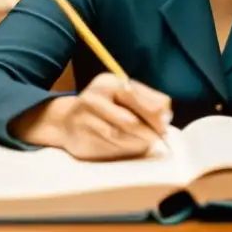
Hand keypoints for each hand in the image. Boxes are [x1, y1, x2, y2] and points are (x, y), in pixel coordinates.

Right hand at [12, 73, 171, 160]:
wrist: (66, 121)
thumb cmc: (105, 108)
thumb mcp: (122, 96)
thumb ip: (146, 101)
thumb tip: (166, 116)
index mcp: (108, 82)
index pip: (135, 95)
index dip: (153, 112)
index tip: (166, 123)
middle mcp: (93, 98)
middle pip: (128, 119)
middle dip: (148, 130)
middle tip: (160, 137)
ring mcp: (84, 120)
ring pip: (118, 136)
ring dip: (137, 142)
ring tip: (147, 142)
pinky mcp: (80, 139)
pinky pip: (107, 147)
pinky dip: (123, 149)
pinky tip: (130, 147)